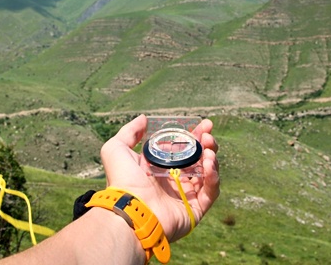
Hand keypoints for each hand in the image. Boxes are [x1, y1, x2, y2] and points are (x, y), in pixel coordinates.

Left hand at [100, 114, 219, 241]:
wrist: (130, 210)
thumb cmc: (122, 181)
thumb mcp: (116, 149)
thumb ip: (129, 132)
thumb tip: (144, 119)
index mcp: (159, 168)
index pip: (182, 149)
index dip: (193, 135)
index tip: (203, 124)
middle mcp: (173, 181)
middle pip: (198, 159)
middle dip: (206, 144)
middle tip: (208, 135)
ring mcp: (185, 196)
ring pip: (207, 174)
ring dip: (211, 158)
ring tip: (208, 151)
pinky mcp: (195, 210)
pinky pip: (211, 192)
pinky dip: (214, 177)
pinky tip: (209, 164)